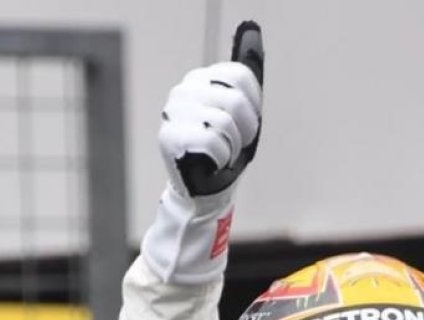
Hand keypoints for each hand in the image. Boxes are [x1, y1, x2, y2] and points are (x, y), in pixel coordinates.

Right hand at [159, 21, 263, 199]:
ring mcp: (174, 112)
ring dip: (233, 146)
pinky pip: (213, 142)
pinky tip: (211, 162)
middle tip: (234, 143)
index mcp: (201, 79)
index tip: (246, 123)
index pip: (241, 75)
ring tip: (222, 153)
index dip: (253, 105)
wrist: (204, 188)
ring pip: (225, 122)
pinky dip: (222, 158)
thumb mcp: (242, 112)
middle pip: (235, 100)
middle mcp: (184, 90)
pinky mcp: (170, 136)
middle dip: (245, 129)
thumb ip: (246, 77)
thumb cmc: (226, 149)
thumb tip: (252, 28)